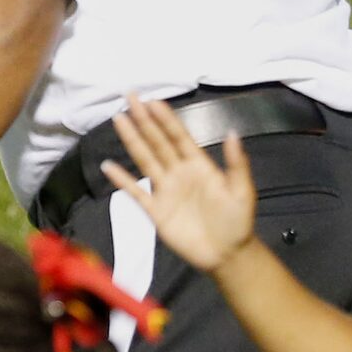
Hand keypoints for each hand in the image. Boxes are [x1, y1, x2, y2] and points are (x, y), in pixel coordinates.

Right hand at [101, 95, 256, 272]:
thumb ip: (236, 163)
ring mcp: (165, 190)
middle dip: (144, 120)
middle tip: (130, 97)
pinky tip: (108, 166)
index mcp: (199, 165)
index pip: (178, 136)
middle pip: (157, 142)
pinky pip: (136, 193)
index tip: (152, 101)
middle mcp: (179, 172)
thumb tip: (233, 132)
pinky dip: (122, 181)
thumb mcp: (242, 191)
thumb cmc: (238, 221)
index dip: (166, 119)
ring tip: (118, 120)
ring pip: (145, 160)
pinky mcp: (156, 211)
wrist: (228, 254)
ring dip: (132, 140)